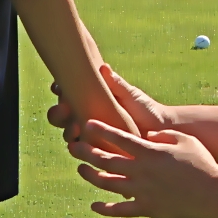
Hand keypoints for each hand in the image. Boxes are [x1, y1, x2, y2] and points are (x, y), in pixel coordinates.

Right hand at [45, 64, 168, 155]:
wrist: (159, 131)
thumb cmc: (144, 108)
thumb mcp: (129, 94)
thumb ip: (115, 83)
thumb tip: (103, 67)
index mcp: (90, 99)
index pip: (67, 94)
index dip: (59, 91)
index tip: (58, 87)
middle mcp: (85, 117)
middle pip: (60, 115)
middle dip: (58, 112)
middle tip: (65, 109)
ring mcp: (89, 134)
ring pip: (68, 133)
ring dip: (67, 130)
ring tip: (75, 128)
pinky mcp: (97, 150)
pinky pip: (82, 150)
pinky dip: (79, 147)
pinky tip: (81, 143)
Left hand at [75, 116, 217, 217]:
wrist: (214, 195)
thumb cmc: (203, 164)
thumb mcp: (185, 141)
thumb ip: (163, 136)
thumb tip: (147, 135)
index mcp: (150, 152)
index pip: (119, 138)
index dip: (101, 130)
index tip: (87, 124)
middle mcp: (141, 171)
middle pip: (106, 160)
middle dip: (86, 152)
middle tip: (73, 146)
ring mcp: (142, 191)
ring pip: (107, 183)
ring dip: (91, 176)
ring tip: (81, 170)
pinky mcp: (147, 209)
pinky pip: (120, 210)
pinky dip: (105, 208)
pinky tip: (94, 205)